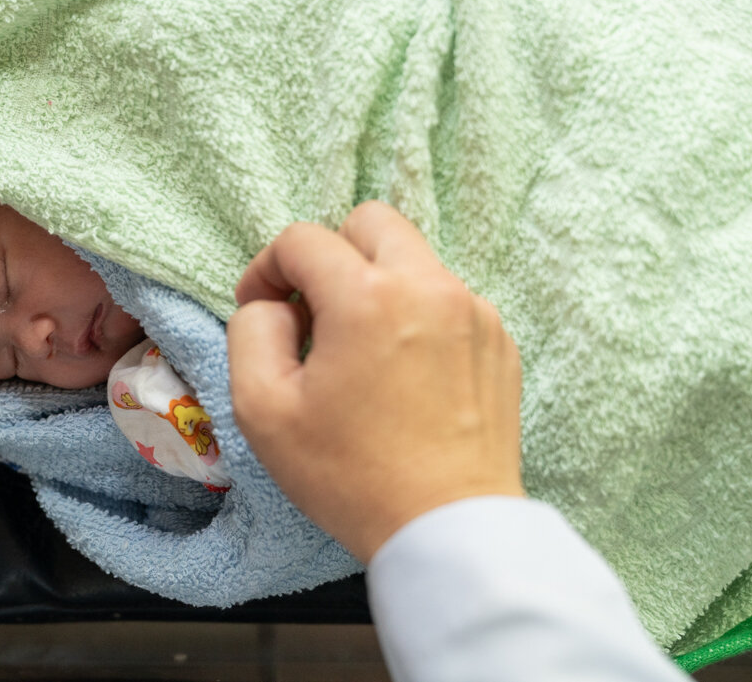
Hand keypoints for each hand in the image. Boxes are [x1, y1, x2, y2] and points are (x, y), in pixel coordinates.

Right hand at [227, 203, 523, 563]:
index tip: (260, 310)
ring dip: (375, 284)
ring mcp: (474, 311)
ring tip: (359, 350)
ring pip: (412, 259)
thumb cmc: (351, 475)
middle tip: (313, 312)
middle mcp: (428, 286)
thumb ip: (251, 331)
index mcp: (367, 296)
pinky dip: (416, 316)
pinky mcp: (499, 341)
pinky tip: (401, 374)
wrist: (448, 529)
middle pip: (370, 222)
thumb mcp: (262, 409)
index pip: (303, 240)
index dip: (267, 269)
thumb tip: (274, 305)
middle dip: (330, 255)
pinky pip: (446, 300)